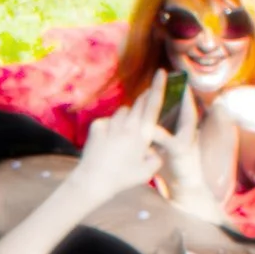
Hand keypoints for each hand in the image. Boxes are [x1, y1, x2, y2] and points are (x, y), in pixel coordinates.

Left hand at [71, 73, 174, 195]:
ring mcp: (110, 123)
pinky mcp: (96, 126)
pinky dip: (111, 126)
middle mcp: (127, 124)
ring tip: (126, 133)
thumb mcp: (148, 171)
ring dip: (127, 116)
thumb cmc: (123, 178)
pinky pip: (108, 120)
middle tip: (149, 98)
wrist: (93, 180)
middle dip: (145, 98)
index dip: (159, 87)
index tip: (161, 72)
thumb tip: (155, 149)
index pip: (153, 104)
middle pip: (139, 103)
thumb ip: (157, 156)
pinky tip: (109, 140)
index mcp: (142, 133)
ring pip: (123, 111)